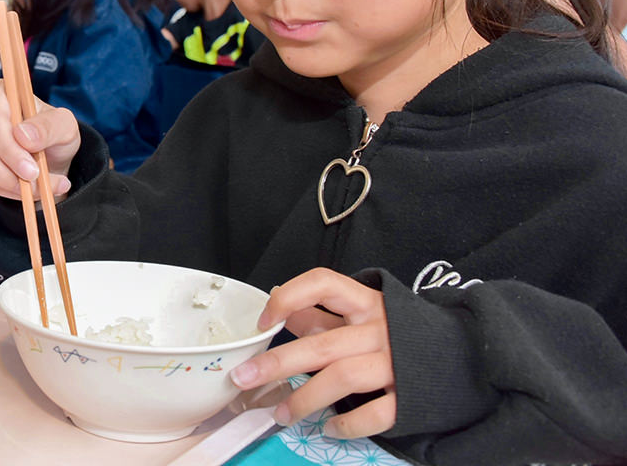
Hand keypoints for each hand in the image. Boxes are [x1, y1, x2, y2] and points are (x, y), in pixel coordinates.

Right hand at [0, 78, 80, 201]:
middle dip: (5, 168)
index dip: (9, 147)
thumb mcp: (64, 126)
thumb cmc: (53, 133)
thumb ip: (49, 126)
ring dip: (6, 181)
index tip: (32, 169)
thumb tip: (23, 135)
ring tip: (35, 187)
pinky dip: (5, 189)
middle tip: (33, 181)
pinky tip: (26, 188)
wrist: (51, 155)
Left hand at [228, 268, 395, 438]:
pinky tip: (328, 428)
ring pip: (342, 378)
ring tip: (280, 415)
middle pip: (322, 344)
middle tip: (244, 379)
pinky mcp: (411, 396)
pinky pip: (375, 413)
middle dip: (277, 363)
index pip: (322, 283)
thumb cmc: (403, 333)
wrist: (468, 355)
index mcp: (366, 302)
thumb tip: (281, 310)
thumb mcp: (363, 315)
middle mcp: (381, 329)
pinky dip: (348, 424)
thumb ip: (323, 315)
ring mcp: (397, 363)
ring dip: (305, 399)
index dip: (288, 298)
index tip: (264, 322)